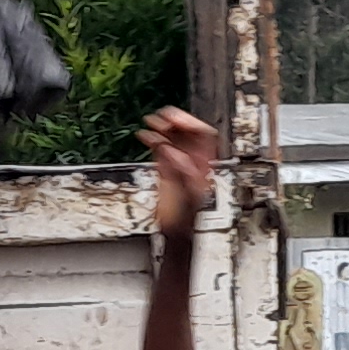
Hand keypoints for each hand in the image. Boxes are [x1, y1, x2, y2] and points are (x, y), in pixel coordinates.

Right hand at [140, 107, 218, 237]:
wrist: (173, 232)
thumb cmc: (183, 219)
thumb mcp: (184, 193)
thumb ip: (179, 170)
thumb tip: (171, 151)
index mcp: (204, 165)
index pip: (204, 135)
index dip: (190, 123)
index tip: (174, 118)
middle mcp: (194, 162)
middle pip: (188, 133)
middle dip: (174, 122)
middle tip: (161, 117)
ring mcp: (180, 164)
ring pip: (173, 138)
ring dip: (161, 128)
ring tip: (150, 122)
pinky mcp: (167, 169)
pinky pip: (161, 148)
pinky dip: (152, 140)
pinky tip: (145, 136)